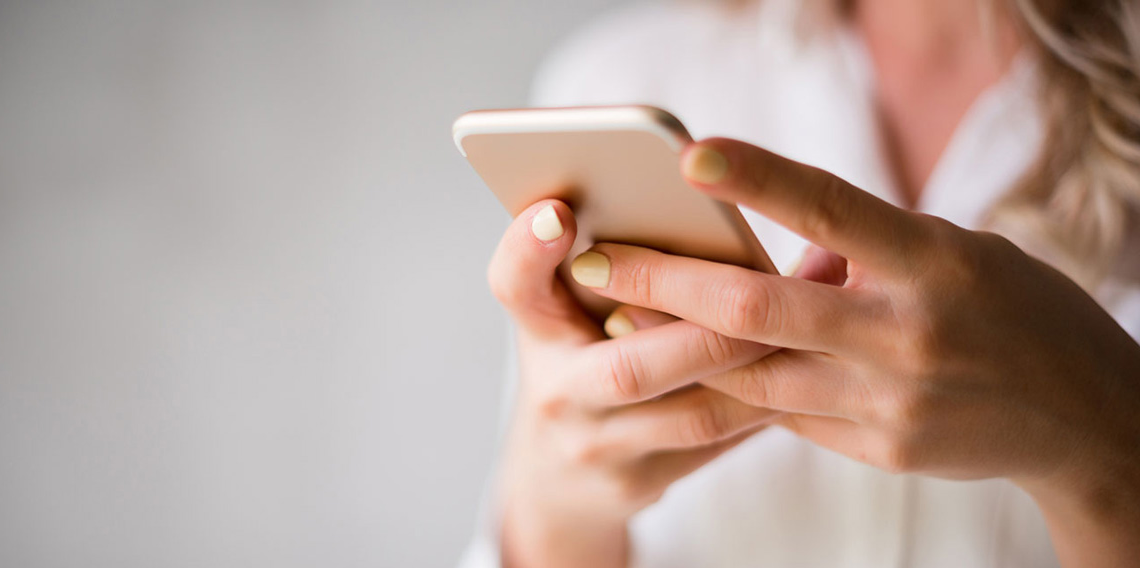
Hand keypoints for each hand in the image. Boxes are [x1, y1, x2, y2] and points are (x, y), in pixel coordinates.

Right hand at [488, 200, 779, 567]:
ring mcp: (598, 447)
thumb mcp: (566, 312)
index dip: (529, 249)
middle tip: (773, 288)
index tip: (559, 213)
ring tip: (813, 321)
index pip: (515, 284)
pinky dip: (767, 404)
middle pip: (630, 367)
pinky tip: (810, 369)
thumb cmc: (578, 363)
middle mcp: (557, 392)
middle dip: (710, 330)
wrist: (557, 480)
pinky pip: (718, 442)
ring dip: (761, 369)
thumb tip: (698, 195)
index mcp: (535, 329)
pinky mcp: (639, 483)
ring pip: (695, 414)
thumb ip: (609, 263)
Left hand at [568, 138, 1139, 565]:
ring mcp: (891, 402)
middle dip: (663, 280)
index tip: (689, 155)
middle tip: (592, 256)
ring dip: (675, 343)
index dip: (760, 180)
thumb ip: (867, 252)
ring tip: (615, 311)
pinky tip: (691, 363)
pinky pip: (784, 414)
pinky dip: (737, 384)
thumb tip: (780, 253)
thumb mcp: (956, 255)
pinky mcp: (878, 449)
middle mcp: (908, 335)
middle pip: (759, 309)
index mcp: (937, 263)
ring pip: (751, 373)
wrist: (1083, 420)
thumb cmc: (1013, 311)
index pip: (835, 209)